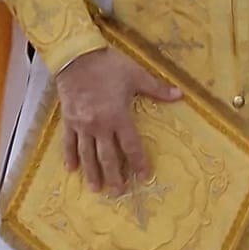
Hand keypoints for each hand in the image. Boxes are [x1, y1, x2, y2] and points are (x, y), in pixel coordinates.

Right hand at [55, 48, 181, 194]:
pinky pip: (68, 142)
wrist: (76, 56)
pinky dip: (70, 156)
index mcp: (118, 116)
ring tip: (96, 189)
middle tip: (118, 193)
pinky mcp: (68, 120)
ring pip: (87, 154)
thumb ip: (158, 89)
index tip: (144, 176)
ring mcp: (81, 124)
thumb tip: (180, 94)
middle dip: (114, 176)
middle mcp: (99, 125)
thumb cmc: (109, 65)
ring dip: (92, 173)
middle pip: (107, 156)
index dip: (138, 162)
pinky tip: (71, 169)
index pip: (130, 146)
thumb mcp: (136, 75)